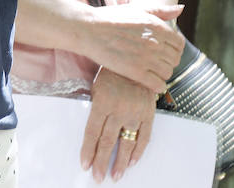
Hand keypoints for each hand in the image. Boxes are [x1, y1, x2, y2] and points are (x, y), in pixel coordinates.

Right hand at [79, 3, 183, 92]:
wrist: (90, 29)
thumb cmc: (111, 17)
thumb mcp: (138, 8)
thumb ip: (161, 10)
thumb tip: (181, 9)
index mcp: (156, 25)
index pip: (179, 43)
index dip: (174, 48)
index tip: (165, 51)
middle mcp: (154, 42)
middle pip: (175, 59)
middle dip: (168, 61)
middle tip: (157, 62)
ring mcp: (146, 57)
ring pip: (168, 73)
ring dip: (162, 74)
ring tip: (152, 71)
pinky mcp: (135, 71)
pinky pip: (158, 85)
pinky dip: (157, 86)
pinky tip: (149, 81)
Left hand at [81, 68, 154, 182]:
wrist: (137, 58)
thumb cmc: (113, 71)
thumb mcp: (97, 85)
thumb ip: (95, 107)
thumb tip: (89, 132)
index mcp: (103, 101)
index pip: (92, 132)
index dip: (88, 151)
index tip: (85, 165)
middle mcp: (119, 109)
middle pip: (107, 141)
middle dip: (101, 162)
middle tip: (98, 177)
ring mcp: (135, 112)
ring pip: (126, 143)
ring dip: (120, 162)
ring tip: (116, 175)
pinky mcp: (148, 112)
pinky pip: (144, 136)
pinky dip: (138, 151)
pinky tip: (132, 161)